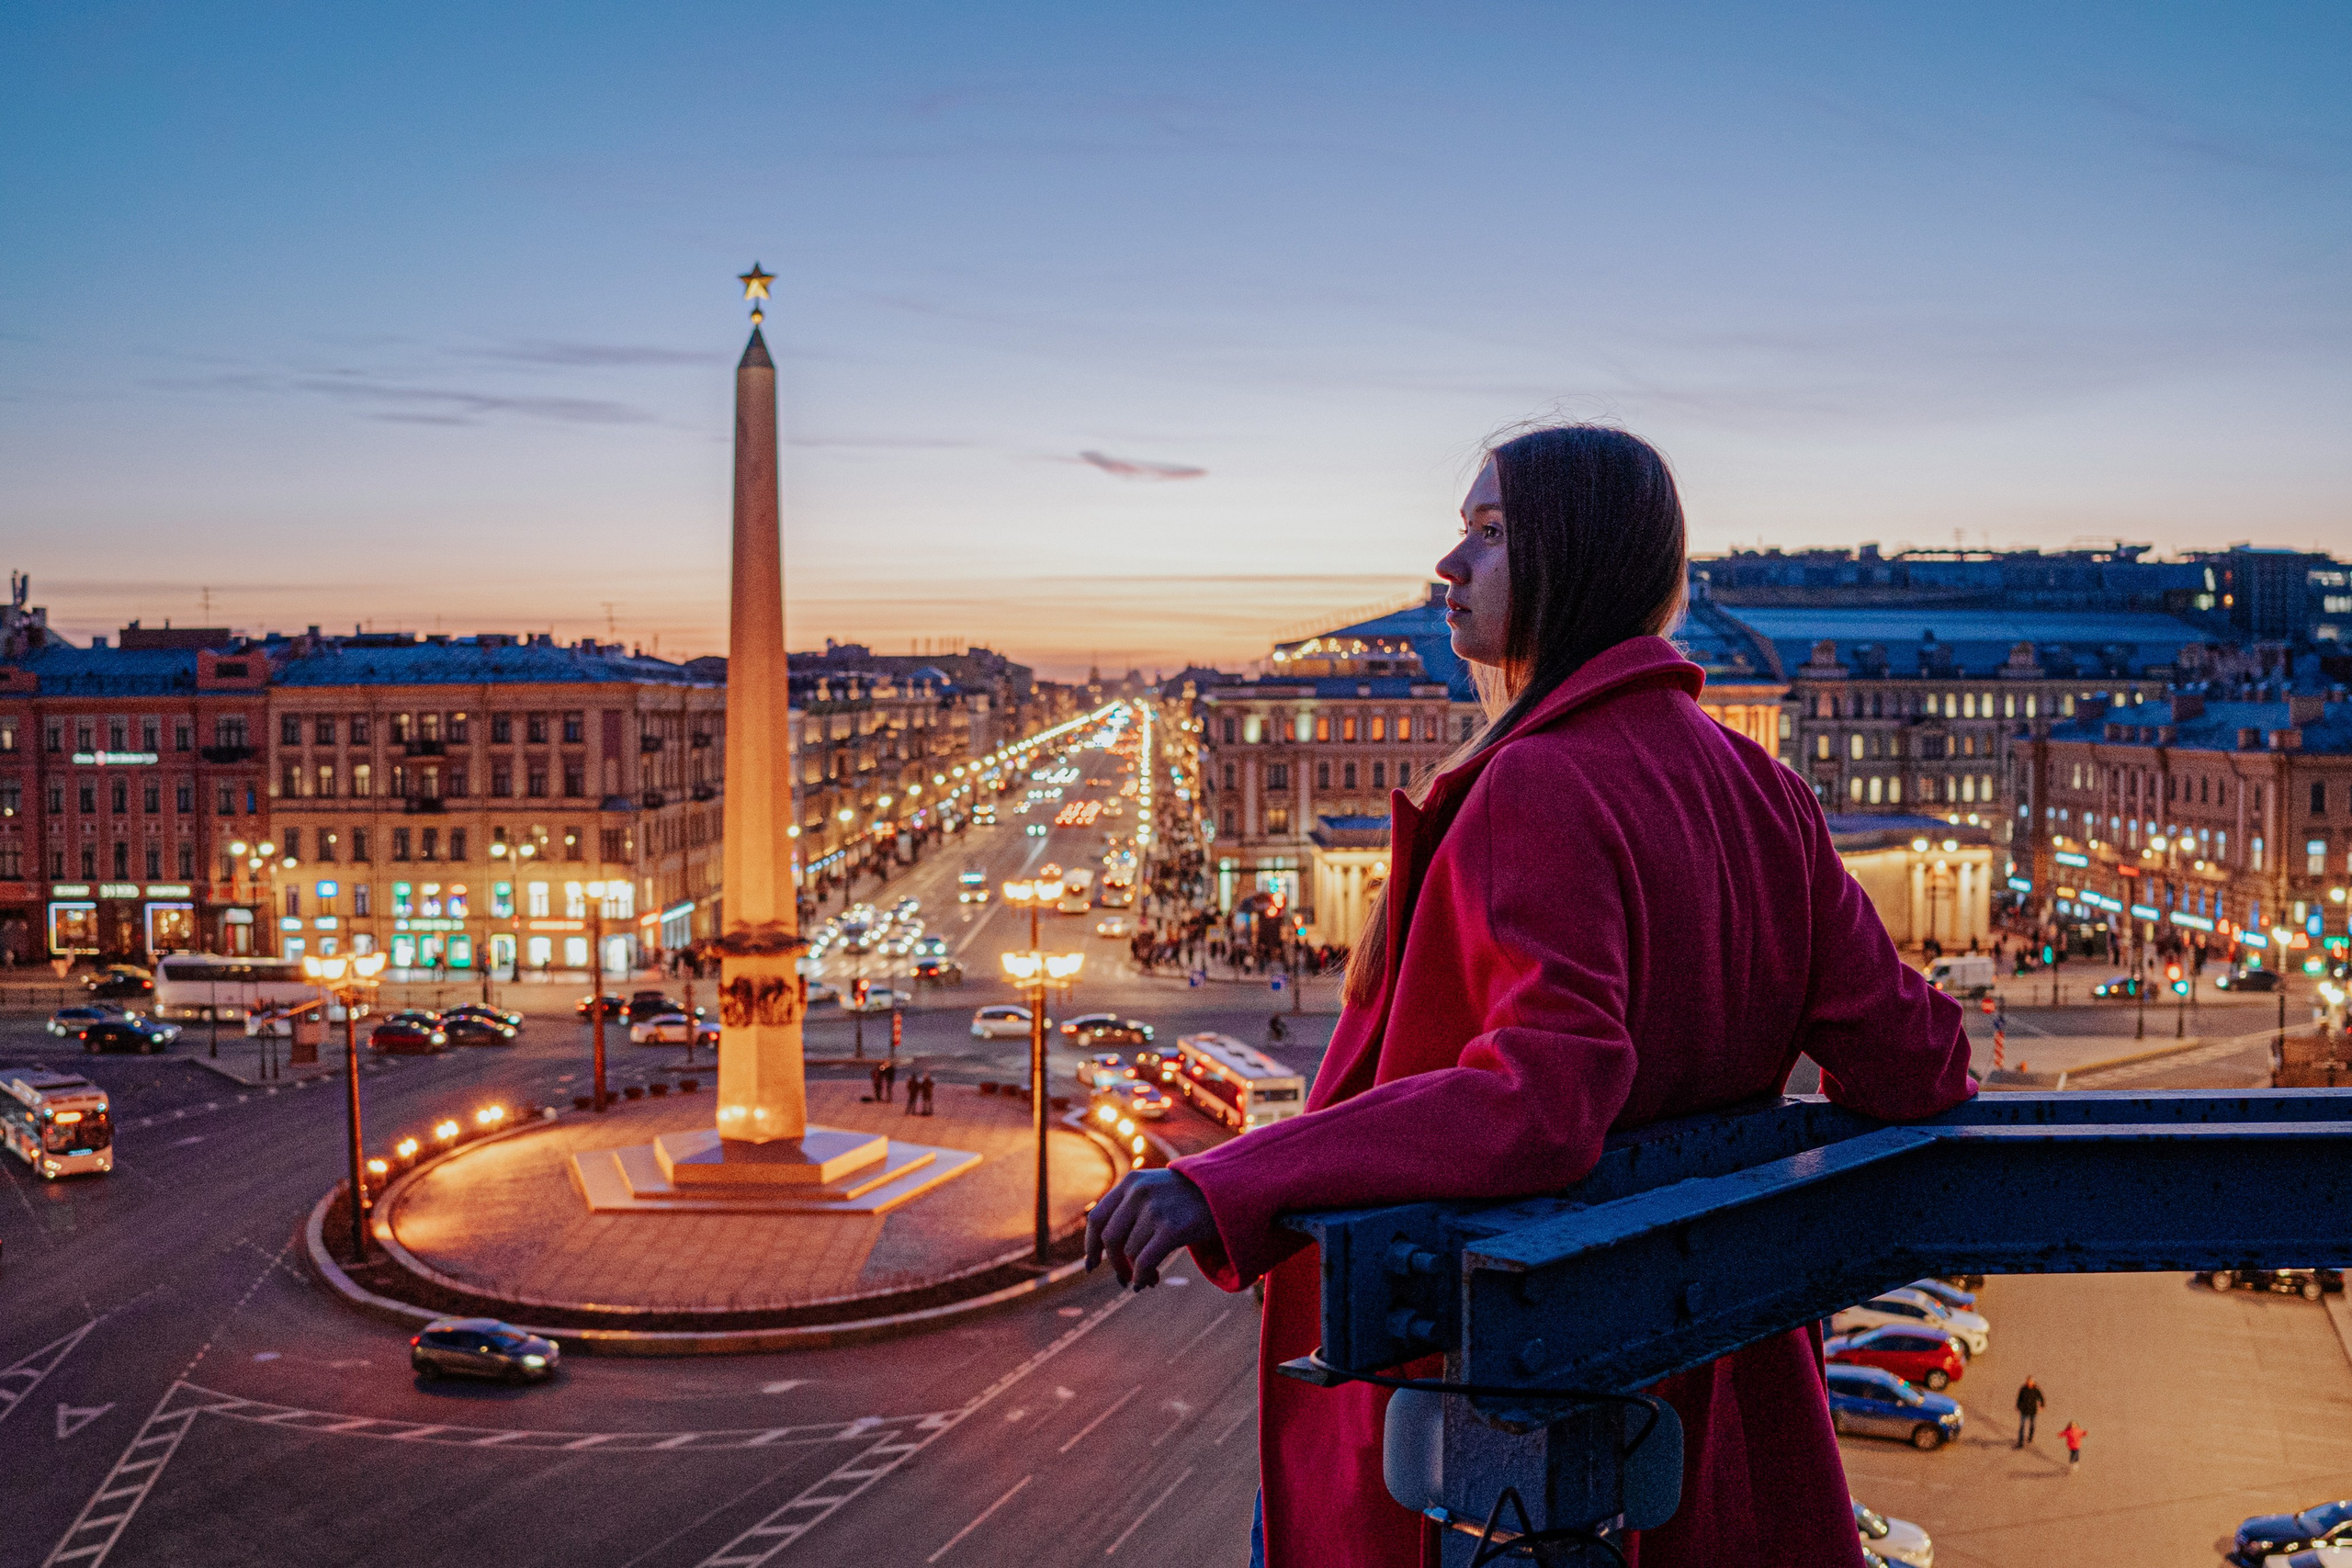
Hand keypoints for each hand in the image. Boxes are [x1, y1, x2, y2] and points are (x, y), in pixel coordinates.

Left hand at [1085, 1168, 1216, 1289]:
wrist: (1229, 1192)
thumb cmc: (1189, 1199)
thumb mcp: (1155, 1191)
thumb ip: (1129, 1210)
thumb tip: (1103, 1252)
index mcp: (1131, 1182)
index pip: (1097, 1217)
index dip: (1091, 1245)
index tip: (1092, 1265)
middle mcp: (1139, 1192)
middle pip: (1110, 1239)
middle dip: (1115, 1265)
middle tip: (1123, 1279)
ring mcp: (1155, 1209)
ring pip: (1128, 1253)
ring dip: (1134, 1273)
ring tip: (1148, 1278)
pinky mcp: (1171, 1228)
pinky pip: (1144, 1262)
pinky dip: (1142, 1277)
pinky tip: (1148, 1282)